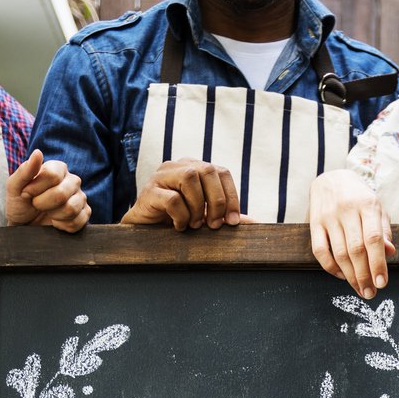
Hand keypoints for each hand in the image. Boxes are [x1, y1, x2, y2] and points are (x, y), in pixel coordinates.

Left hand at [6, 149, 89, 232]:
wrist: (24, 225)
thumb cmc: (19, 202)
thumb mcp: (14, 186)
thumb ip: (25, 170)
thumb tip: (38, 153)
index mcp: (58, 168)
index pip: (53, 175)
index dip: (36, 188)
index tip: (26, 193)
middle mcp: (72, 181)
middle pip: (61, 193)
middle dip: (42, 203)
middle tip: (36, 205)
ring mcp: (80, 198)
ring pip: (71, 208)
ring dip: (53, 215)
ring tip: (47, 213)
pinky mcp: (84, 214)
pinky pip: (78, 222)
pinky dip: (62, 226)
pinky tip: (56, 222)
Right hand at [122, 159, 242, 230]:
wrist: (144, 231)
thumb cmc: (175, 220)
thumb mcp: (204, 217)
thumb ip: (226, 216)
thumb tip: (255, 222)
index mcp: (194, 168)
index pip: (221, 172)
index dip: (231, 196)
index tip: (232, 222)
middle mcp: (178, 166)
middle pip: (208, 170)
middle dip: (217, 201)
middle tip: (214, 225)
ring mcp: (161, 176)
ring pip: (190, 178)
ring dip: (197, 206)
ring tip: (193, 224)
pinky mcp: (149, 191)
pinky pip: (172, 199)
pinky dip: (181, 216)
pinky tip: (179, 227)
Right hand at [308, 169, 393, 298]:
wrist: (332, 178)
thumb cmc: (360, 198)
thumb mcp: (377, 208)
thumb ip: (384, 230)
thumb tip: (389, 253)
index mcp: (367, 204)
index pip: (373, 239)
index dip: (378, 263)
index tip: (382, 283)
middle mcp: (347, 210)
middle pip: (356, 250)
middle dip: (364, 275)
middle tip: (370, 293)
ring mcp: (328, 217)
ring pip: (339, 254)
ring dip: (350, 276)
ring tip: (360, 289)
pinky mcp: (314, 223)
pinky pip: (320, 252)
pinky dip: (331, 268)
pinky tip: (342, 275)